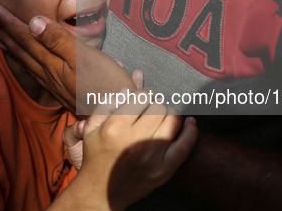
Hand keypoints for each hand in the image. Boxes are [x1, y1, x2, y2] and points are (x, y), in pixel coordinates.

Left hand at [0, 4, 134, 114]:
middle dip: (7, 34)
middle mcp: (49, 74)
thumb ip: (58, 40)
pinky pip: (38, 75)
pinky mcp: (65, 93)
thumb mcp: (83, 58)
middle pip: (23, 51)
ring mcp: (56, 85)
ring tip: (1, 41)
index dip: (10, 23)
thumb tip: (32, 22)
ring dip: (14, 50)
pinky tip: (28, 67)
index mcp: (52, 63)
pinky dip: (28, 66)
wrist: (117, 118)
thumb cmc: (106, 85)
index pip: (27, 38)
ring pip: (28, 64)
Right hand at [54, 89, 197, 210]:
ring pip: (172, 120)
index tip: (142, 97)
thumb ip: (106, 104)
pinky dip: (191, 131)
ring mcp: (151, 156)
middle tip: (150, 109)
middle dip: (155, 103)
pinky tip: (190, 122)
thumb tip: (128, 90)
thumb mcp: (90, 127)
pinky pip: (185, 146)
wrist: (100, 192)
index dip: (144, 92)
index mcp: (115, 126)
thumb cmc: (95, 155)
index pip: (141, 96)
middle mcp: (134, 140)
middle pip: (158, 106)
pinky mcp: (163, 170)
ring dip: (170, 113)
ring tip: (163, 116)